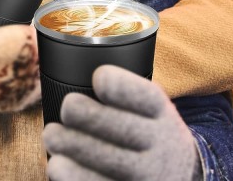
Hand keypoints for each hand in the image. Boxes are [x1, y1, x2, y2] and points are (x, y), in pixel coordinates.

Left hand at [43, 65, 201, 180]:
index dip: (123, 86)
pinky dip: (74, 177)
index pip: (147, 98)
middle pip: (123, 129)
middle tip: (67, 108)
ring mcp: (148, 176)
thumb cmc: (148, 130)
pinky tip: (57, 166)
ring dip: (73, 146)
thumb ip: (122, 90)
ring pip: (109, 161)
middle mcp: (160, 145)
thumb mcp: (150, 106)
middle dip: (88, 115)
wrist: (181, 176)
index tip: (99, 77)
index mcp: (161, 113)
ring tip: (51, 136)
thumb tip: (73, 63)